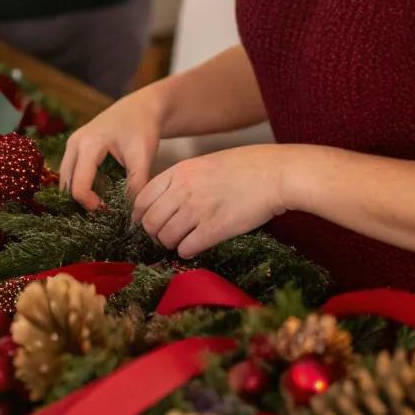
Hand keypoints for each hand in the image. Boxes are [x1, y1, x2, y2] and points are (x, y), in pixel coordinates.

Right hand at [60, 84, 165, 209]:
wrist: (141, 107)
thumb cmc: (142, 129)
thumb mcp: (143, 157)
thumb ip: (136, 186)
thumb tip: (131, 214)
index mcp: (87, 145)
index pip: (78, 185)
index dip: (89, 204)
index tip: (108, 211)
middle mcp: (74, 144)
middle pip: (66, 184)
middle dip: (80, 201)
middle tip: (102, 210)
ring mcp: (72, 144)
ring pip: (66, 178)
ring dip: (78, 193)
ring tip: (100, 203)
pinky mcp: (76, 147)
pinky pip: (70, 171)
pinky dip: (80, 184)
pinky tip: (98, 191)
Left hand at [132, 146, 288, 256]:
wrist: (273, 174)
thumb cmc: (244, 166)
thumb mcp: (205, 163)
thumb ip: (183, 180)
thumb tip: (166, 202)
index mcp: (179, 172)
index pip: (141, 199)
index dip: (140, 216)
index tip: (145, 223)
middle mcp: (182, 191)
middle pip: (150, 222)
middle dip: (154, 234)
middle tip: (165, 237)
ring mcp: (197, 210)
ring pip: (165, 238)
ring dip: (171, 244)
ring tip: (182, 242)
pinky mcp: (214, 229)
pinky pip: (186, 248)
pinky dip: (187, 251)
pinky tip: (196, 246)